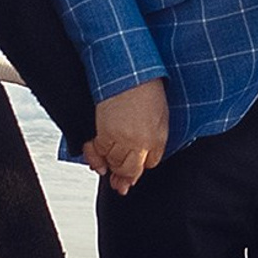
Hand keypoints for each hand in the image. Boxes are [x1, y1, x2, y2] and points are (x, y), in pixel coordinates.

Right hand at [86, 80, 169, 195]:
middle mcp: (139, 143)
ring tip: (109, 169)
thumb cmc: (148, 89)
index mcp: (157, 138)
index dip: (141, 168)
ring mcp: (120, 139)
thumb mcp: (162, 117)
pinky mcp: (103, 132)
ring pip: (113, 163)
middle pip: (130, 169)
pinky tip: (98, 161)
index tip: (134, 174)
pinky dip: (95, 157)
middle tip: (120, 184)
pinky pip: (97, 152)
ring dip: (110, 166)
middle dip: (125, 177)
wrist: (130, 73)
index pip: (150, 164)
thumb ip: (157, 139)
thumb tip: (149, 158)